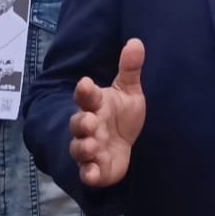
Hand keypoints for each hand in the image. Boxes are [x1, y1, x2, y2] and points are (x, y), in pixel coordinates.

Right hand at [70, 38, 145, 186]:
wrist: (127, 145)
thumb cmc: (122, 114)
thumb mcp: (129, 91)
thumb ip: (130, 68)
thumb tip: (136, 41)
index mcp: (96, 104)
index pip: (86, 95)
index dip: (85, 90)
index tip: (86, 83)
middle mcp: (90, 126)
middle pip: (78, 123)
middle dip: (81, 122)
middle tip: (89, 120)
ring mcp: (90, 148)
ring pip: (79, 148)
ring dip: (83, 147)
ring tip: (91, 145)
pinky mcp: (96, 169)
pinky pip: (88, 173)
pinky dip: (89, 174)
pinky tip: (92, 173)